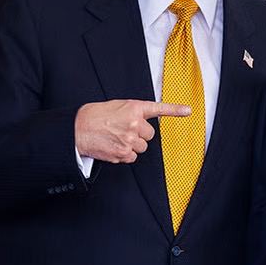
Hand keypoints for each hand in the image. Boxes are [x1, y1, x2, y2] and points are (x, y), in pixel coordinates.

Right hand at [74, 99, 189, 162]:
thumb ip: (133, 113)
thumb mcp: (116, 107)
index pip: (159, 108)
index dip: (175, 110)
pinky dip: (124, 155)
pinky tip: (113, 147)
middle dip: (139, 135)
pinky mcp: (123, 153)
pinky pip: (132, 157)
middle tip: (123, 131)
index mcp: (134, 108)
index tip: (188, 110)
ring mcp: (130, 139)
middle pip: (149, 135)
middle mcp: (134, 123)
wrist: (77, 129)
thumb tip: (142, 122)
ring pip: (142, 147)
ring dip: (132, 145)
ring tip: (116, 138)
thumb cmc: (94, 116)